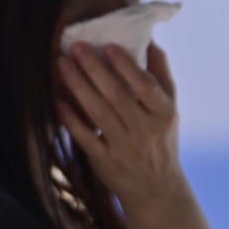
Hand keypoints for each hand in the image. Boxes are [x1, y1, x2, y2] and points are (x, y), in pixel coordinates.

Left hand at [57, 42, 185, 208]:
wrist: (157, 188)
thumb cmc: (161, 138)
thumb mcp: (170, 109)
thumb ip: (160, 75)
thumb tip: (149, 39)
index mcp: (164, 114)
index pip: (146, 87)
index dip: (127, 66)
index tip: (108, 45)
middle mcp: (146, 131)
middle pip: (118, 97)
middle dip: (95, 70)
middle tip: (76, 47)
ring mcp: (126, 147)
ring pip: (99, 114)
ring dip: (79, 87)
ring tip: (63, 64)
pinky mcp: (106, 162)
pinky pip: (86, 138)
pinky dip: (72, 119)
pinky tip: (58, 100)